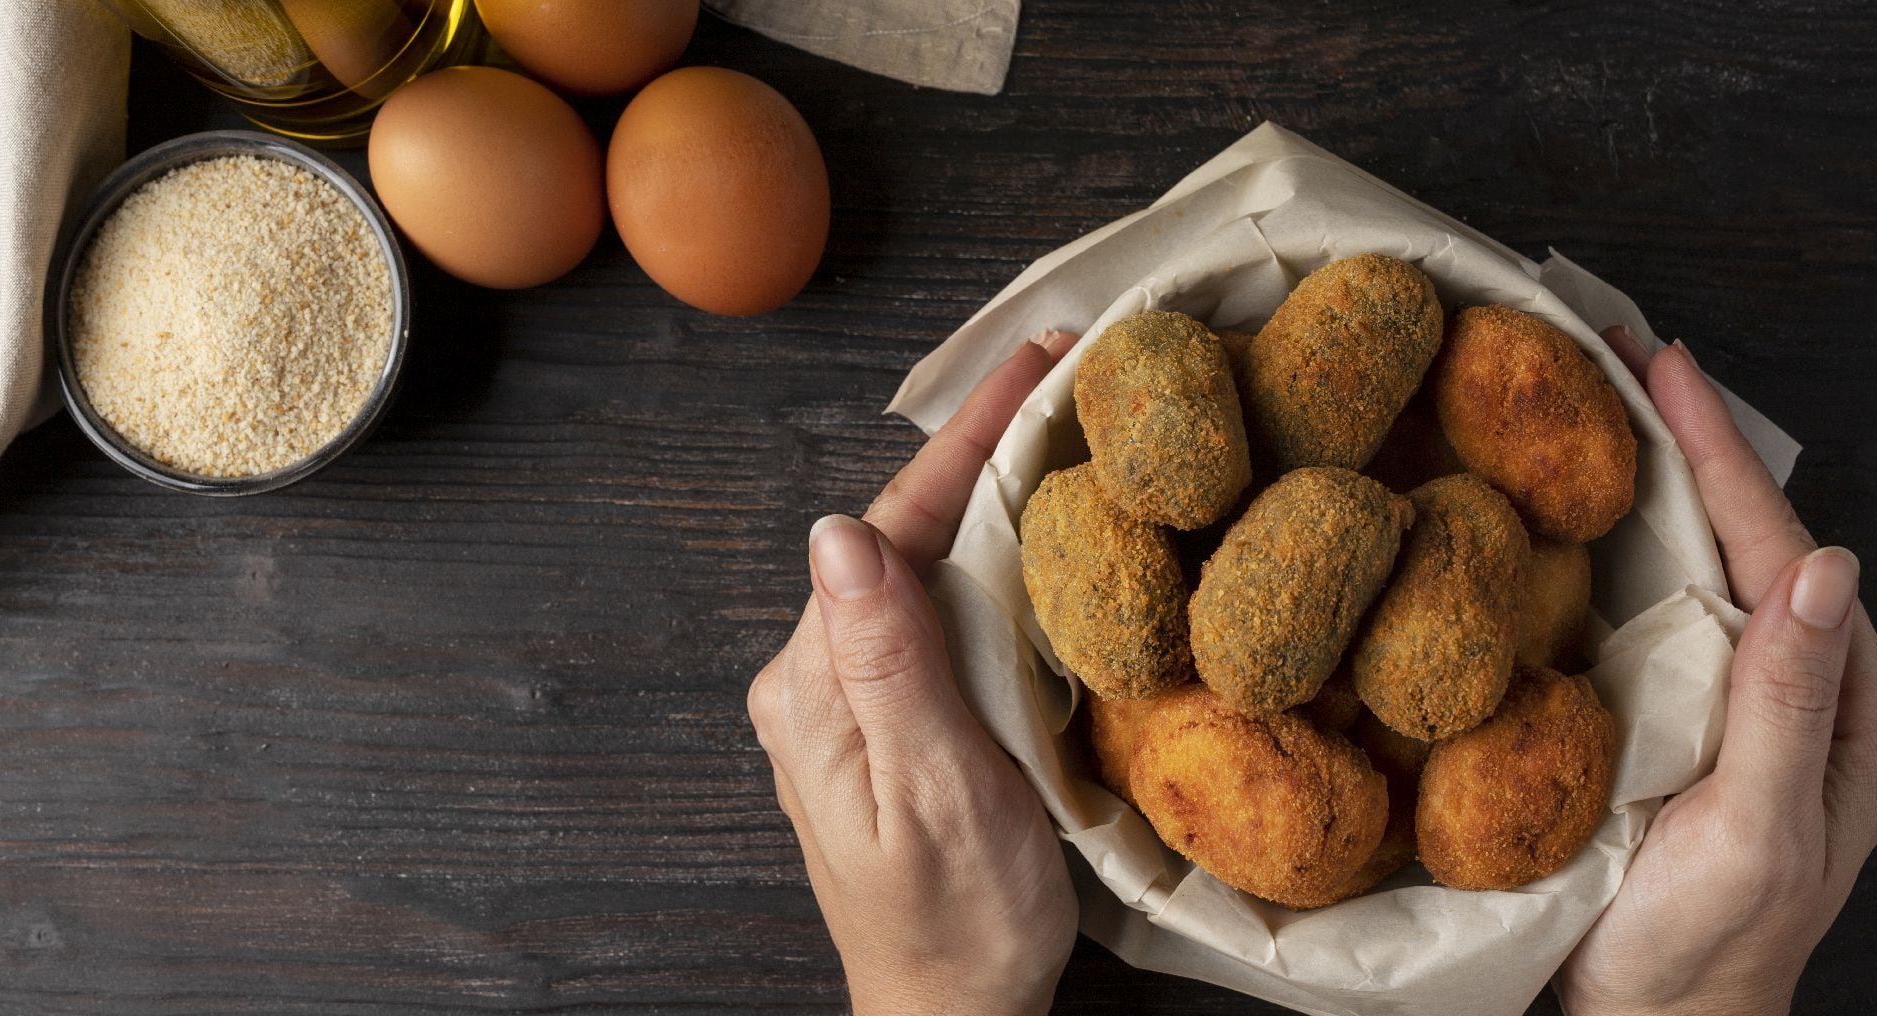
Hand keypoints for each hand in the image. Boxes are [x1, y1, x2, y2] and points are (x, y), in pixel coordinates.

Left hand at [748, 330, 1081, 1015]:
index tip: (1035, 362)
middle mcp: (815, 679)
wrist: (949, 1013)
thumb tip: (838, 535)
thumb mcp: (934, 794)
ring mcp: (847, 696)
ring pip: (918, 565)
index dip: (966, 439)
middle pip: (900, 533)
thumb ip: (888, 666)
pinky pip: (931, 610)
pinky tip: (1029, 528)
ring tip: (1056, 423)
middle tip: (1063, 372)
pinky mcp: (884, 714)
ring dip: (985, 493)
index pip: (890, 529)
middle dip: (980, 448)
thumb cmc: (956, 924)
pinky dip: (984, 556)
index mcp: (813, 688)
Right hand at [1556, 329, 1876, 1014]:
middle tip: (1614, 349)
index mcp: (1843, 702)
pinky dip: (1617, 540)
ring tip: (1594, 398)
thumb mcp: (1758, 833)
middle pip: (1742, 532)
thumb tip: (1820, 565)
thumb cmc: (1705, 947)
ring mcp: (1736, 698)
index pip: (1776, 545)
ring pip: (1698, 560)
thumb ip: (1792, 707)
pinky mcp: (1678, 717)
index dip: (1717, 448)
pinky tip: (1575, 506)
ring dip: (1648, 473)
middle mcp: (1797, 682)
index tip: (1661, 363)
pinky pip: (1656, 609)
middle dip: (1683, 434)